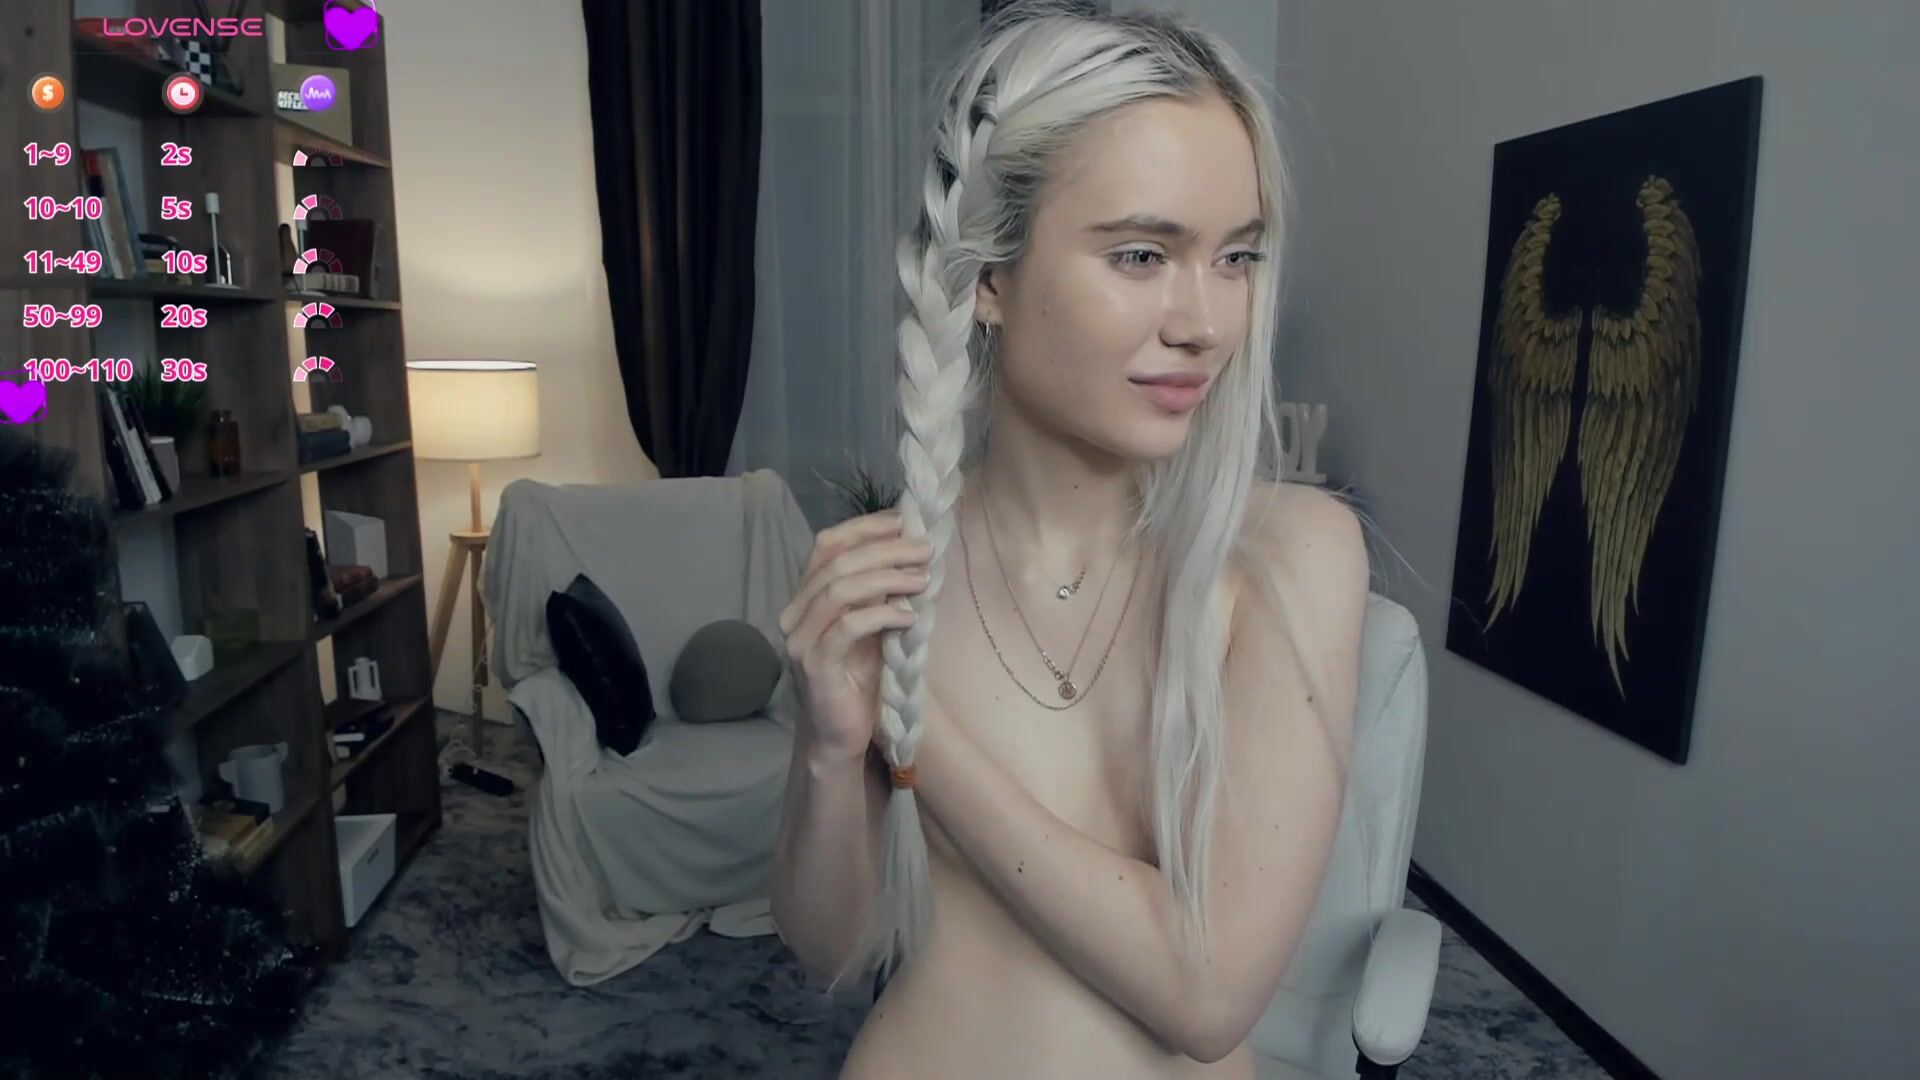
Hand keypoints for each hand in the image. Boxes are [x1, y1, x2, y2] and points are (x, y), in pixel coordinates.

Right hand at [779, 509, 933, 761]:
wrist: (840, 736)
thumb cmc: (859, 679)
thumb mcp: (872, 627)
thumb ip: (879, 592)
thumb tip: (913, 550)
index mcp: (806, 597)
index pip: (826, 546)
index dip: (864, 528)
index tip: (904, 521)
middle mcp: (795, 614)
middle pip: (837, 564)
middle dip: (885, 551)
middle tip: (924, 550)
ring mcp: (801, 640)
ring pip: (839, 591)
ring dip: (885, 579)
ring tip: (922, 580)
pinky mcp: (815, 665)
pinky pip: (847, 627)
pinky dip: (880, 615)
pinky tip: (908, 616)